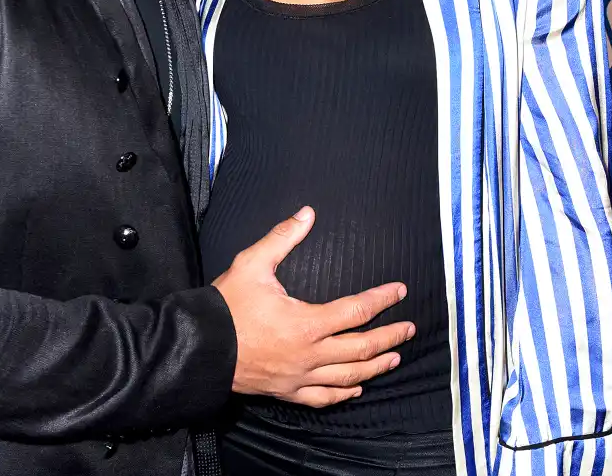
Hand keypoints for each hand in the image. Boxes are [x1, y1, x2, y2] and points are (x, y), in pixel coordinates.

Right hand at [212, 206, 414, 407]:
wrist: (201, 347)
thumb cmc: (228, 305)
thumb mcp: (252, 263)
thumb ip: (282, 237)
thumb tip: (307, 213)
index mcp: (306, 323)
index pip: (356, 311)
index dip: (382, 300)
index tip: (400, 291)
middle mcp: (310, 355)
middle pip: (361, 348)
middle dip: (390, 337)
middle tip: (410, 328)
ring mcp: (300, 377)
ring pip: (348, 377)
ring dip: (376, 367)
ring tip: (395, 358)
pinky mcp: (287, 391)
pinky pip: (323, 398)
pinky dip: (344, 393)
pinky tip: (357, 389)